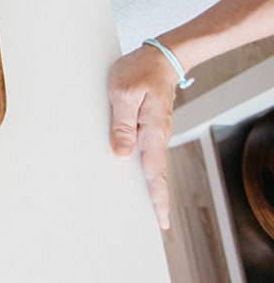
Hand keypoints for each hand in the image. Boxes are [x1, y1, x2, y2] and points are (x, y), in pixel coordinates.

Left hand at [107, 44, 179, 229]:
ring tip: (140, 209)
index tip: (161, 220)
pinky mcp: (147, 127)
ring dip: (146, 185)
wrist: (160, 57)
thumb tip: (121, 154)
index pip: (155, 171)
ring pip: (149, 164)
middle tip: (152, 224)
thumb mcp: (123, 94)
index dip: (158, 197)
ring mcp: (154, 132)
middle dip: (154, 199)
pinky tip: (130, 175)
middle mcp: (157, 136)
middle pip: (155, 173)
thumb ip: (121, 124)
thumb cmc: (140, 71)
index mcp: (153, 131)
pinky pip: (144, 151)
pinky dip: (140, 167)